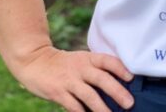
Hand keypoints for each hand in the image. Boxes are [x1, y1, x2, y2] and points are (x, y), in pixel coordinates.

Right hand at [12, 46, 134, 111]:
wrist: (34, 61)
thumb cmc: (63, 64)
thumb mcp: (80, 60)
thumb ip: (95, 69)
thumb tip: (117, 85)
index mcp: (88, 58)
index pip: (108, 61)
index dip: (120, 68)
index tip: (131, 78)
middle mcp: (80, 68)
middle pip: (102, 79)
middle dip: (117, 91)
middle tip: (129, 103)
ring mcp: (69, 81)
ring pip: (89, 95)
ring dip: (102, 108)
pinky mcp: (58, 93)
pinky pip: (73, 106)